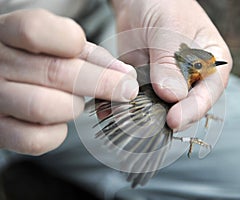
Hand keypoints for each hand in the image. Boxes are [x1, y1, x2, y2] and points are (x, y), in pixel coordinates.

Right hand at [0, 9, 137, 154]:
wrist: (5, 77)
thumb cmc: (40, 59)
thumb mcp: (62, 47)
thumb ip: (92, 56)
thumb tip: (126, 77)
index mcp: (8, 33)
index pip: (36, 30)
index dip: (73, 42)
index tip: (97, 54)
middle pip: (54, 73)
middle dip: (101, 83)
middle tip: (126, 89)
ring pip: (45, 107)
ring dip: (73, 106)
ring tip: (75, 100)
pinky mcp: (0, 132)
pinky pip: (35, 140)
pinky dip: (57, 134)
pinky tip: (60, 121)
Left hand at [112, 0, 231, 131]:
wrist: (139, 2)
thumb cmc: (165, 6)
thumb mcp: (169, 29)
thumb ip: (171, 61)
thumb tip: (173, 95)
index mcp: (211, 62)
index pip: (209, 91)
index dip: (194, 108)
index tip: (174, 119)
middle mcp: (193, 78)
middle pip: (186, 106)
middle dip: (168, 116)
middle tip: (149, 124)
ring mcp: (169, 84)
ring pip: (162, 108)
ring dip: (146, 116)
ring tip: (130, 119)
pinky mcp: (149, 86)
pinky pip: (140, 101)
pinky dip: (128, 107)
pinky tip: (115, 111)